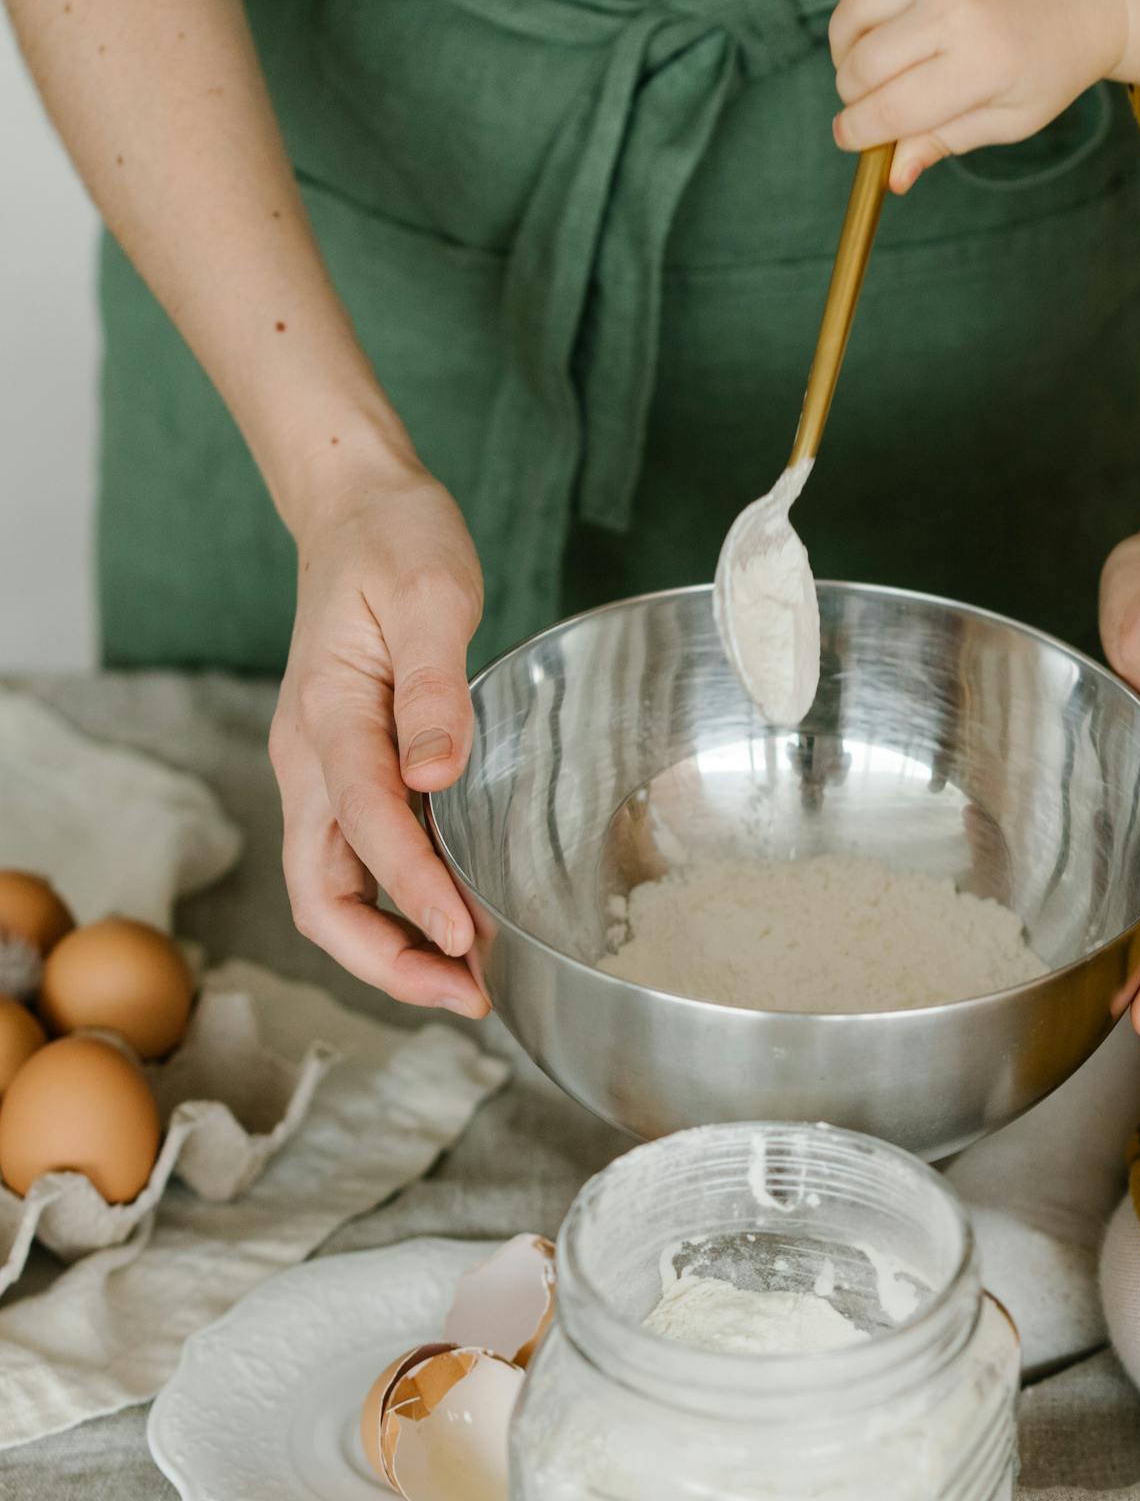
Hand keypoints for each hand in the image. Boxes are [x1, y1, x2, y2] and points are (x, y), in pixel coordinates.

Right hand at [268, 448, 489, 1017]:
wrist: (355, 507)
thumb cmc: (396, 539)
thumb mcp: (430, 591)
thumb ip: (432, 687)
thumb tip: (434, 775)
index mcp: (326, 715)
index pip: (365, 827)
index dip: (414, 892)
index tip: (469, 938)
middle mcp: (308, 758)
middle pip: (321, 893)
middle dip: (387, 960)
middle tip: (471, 993)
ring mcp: (318, 771)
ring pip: (332, 890)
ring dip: (391, 946)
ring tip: (470, 980)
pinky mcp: (343, 773)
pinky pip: (356, 862)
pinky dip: (397, 907)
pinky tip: (458, 921)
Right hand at [829, 0, 1125, 190]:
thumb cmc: (1047, 66)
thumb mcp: (1008, 120)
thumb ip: (944, 143)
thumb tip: (891, 178)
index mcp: (980, 63)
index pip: (887, 111)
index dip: (856, 132)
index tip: (849, 137)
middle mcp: (957, 4)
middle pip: (861, 65)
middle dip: (853, 94)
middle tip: (871, 98)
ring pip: (851, 9)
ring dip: (848, 42)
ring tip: (875, 52)